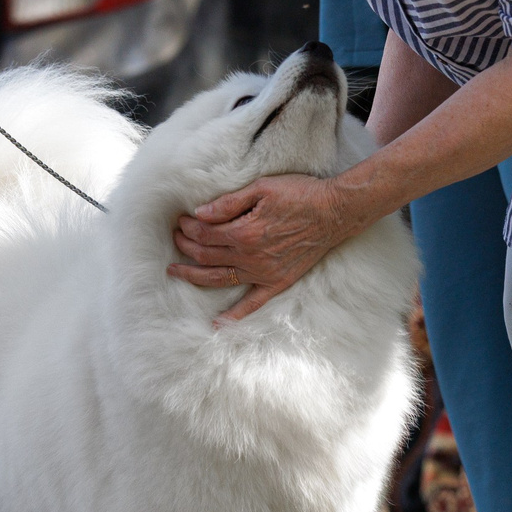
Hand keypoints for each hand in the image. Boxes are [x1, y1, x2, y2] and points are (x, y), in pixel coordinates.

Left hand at [169, 174, 364, 323]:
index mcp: (244, 233)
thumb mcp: (262, 188)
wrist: (335, 212)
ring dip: (194, 276)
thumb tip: (199, 214)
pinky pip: (252, 303)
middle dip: (186, 246)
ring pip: (219, 279)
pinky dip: (234, 315)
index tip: (181, 220)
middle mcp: (250, 258)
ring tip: (176, 272)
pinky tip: (218, 323)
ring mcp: (263, 273)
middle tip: (176, 238)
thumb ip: (228, 203)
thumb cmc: (300, 194)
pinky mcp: (277, 282)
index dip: (189, 227)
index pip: (205, 233)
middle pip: (207, 256)